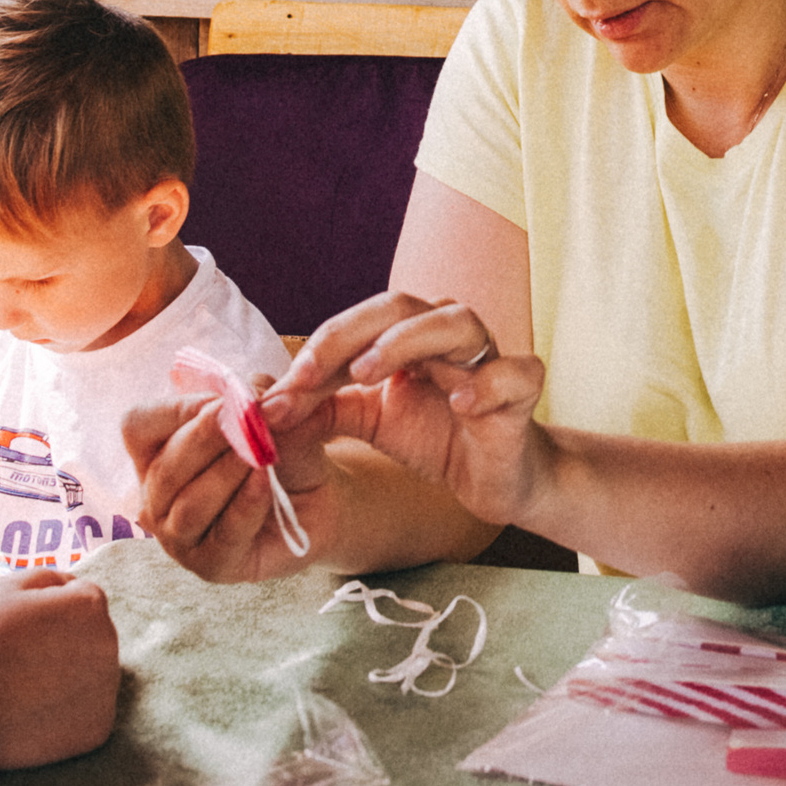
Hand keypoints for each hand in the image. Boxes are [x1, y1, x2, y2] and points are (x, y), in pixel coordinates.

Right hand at [0, 569, 117, 766]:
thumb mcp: (9, 587)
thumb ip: (49, 578)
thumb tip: (70, 587)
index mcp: (90, 606)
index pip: (84, 597)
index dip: (51, 608)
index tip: (23, 625)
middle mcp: (108, 646)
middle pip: (91, 636)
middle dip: (64, 641)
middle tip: (21, 656)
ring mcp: (105, 692)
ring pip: (91, 674)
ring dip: (68, 675)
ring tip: (23, 686)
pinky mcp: (96, 730)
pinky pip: (86, 713)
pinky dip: (67, 712)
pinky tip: (34, 711)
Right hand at [123, 384, 335, 582]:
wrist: (319, 500)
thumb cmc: (281, 452)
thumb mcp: (271, 413)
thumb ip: (259, 398)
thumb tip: (255, 397)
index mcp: (153, 453)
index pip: (137, 425)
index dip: (178, 409)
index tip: (225, 399)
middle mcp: (156, 497)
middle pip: (165, 468)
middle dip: (207, 440)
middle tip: (246, 419)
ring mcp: (178, 537)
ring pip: (189, 505)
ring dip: (226, 474)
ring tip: (261, 454)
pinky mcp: (211, 565)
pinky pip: (223, 534)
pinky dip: (246, 505)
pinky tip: (266, 484)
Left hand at [261, 292, 548, 526]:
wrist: (495, 478)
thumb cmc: (435, 436)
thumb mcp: (368, 421)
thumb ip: (322, 408)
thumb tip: (263, 406)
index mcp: (408, 334)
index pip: (357, 326)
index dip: (317, 353)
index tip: (280, 392)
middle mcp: (447, 333)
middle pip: (398, 307)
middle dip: (347, 336)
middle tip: (308, 375)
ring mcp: (488, 358)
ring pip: (455, 323)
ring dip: (406, 342)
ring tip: (366, 373)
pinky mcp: (522, 391)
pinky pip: (515, 373)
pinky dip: (489, 381)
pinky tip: (462, 400)